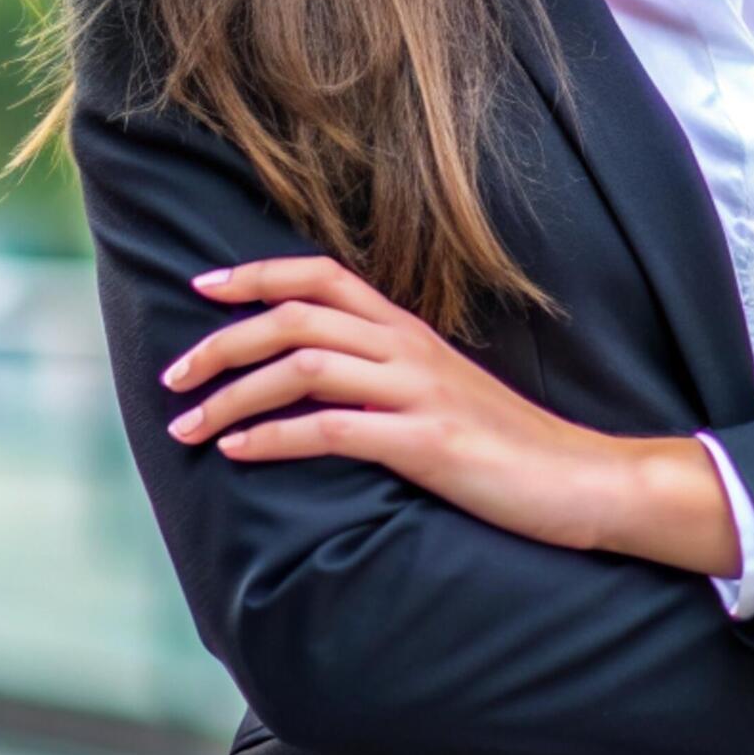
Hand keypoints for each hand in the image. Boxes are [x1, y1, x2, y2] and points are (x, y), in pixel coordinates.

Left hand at [159, 254, 628, 555]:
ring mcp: (418, 392)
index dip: (256, 274)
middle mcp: (409, 348)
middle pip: (296, 315)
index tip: (201, 288)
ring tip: (188, 426)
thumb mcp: (441, 393)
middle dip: (220, 342)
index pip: (322, 275)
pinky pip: (333, 429)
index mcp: (409, 330)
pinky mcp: (426, 443)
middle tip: (172, 377)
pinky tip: (238, 453)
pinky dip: (274, 439)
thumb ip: (385, 375)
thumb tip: (316, 381)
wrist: (582, 480)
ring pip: (303, 367)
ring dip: (232, 395)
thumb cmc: (506, 445)